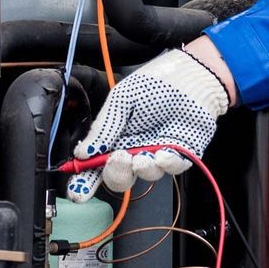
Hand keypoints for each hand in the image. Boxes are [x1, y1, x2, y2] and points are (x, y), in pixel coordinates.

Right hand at [65, 48, 231, 201]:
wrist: (190, 76)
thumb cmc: (154, 84)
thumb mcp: (121, 100)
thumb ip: (103, 128)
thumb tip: (82, 153)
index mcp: (116, 136)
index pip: (96, 164)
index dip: (86, 180)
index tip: (78, 191)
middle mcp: (135, 148)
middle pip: (120, 176)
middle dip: (116, 174)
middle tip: (119, 159)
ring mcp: (157, 153)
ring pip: (146, 175)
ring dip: (142, 168)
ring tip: (142, 156)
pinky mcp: (181, 155)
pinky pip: (171, 169)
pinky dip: (166, 165)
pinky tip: (164, 154)